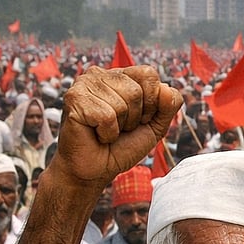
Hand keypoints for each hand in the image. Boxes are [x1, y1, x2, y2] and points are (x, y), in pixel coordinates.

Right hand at [55, 66, 181, 187]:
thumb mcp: (155, 125)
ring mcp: (84, 84)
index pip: (148, 74)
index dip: (152, 102)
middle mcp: (100, 74)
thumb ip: (169, 106)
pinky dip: (108, 133)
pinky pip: (107, 116)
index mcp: (120, 76)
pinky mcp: (74, 99)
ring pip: (122, 104)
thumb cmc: (123, 146)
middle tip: (120, 127)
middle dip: (136, 117)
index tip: (140, 119)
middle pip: (136, 91)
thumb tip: (167, 89)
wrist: (98, 169)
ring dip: (120, 126)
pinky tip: (97, 134)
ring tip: (107, 130)